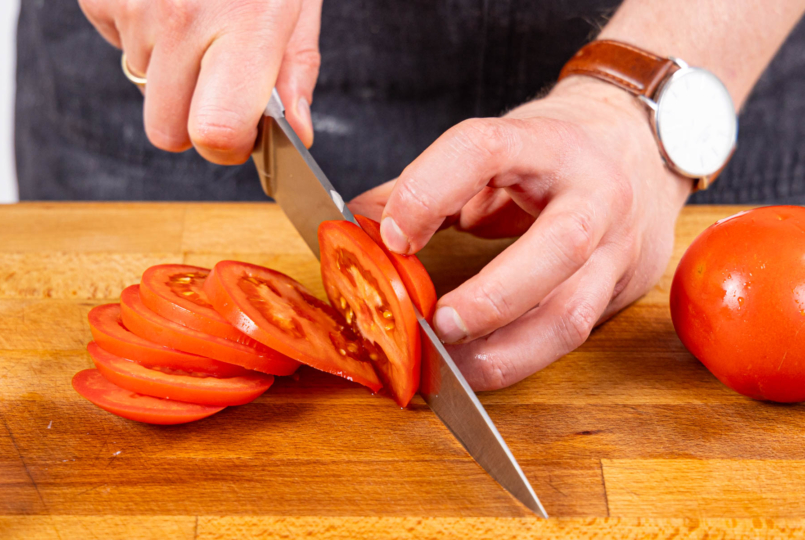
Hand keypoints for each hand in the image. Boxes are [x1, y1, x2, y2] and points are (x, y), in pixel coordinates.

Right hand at [79, 0, 321, 162]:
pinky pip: (119, 46)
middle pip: (167, 132)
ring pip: (143, 88)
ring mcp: (135, 6)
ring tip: (197, 21)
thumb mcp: (297, 3)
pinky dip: (143, 36)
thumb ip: (296, 72)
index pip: (214, 132)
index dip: (226, 147)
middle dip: (193, 120)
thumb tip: (296, 134)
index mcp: (245, 27)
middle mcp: (182, 20)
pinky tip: (167, 2)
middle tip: (217, 83)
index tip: (240, 135)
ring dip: (170, 71)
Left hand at [350, 77, 691, 390]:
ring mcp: (616, 245)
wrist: (641, 150)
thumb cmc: (554, 154)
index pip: (486, 150)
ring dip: (505, 353)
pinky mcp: (620, 286)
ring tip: (450, 371)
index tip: (391, 235)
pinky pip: (572, 336)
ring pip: (572, 313)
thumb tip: (358, 221)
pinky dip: (520, 360)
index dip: (431, 190)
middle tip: (435, 325)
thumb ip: (428, 182)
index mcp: (547, 142)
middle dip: (492, 297)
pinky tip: (479, 369)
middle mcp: (594, 192)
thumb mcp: (496, 149)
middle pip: (560, 245)